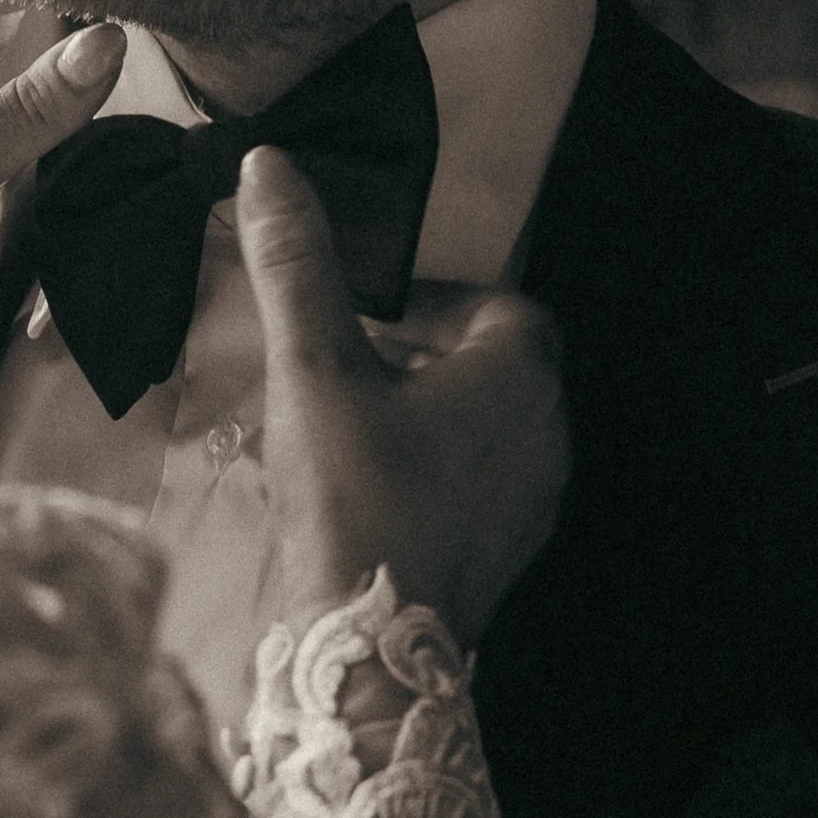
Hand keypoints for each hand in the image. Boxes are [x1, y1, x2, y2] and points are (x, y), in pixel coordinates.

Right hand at [236, 146, 568, 649]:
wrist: (371, 651)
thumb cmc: (356, 500)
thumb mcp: (314, 368)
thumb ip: (296, 265)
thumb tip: (270, 166)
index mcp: (521, 377)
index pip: (498, 306)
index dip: (433, 301)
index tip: (366, 316)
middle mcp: (547, 436)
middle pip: (495, 365)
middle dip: (424, 353)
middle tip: (348, 361)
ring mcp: (534, 502)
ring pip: (487, 427)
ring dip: (426, 411)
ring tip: (347, 419)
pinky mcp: (508, 553)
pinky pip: (480, 483)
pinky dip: (431, 467)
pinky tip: (365, 484)